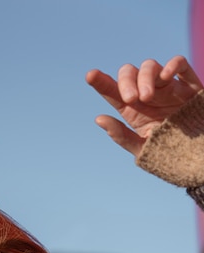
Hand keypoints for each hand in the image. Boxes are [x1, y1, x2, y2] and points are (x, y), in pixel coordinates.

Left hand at [86, 55, 202, 156]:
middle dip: (126, 81)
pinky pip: (180, 65)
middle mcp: (147, 95)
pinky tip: (166, 76)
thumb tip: (98, 118)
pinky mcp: (189, 86)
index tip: (90, 76)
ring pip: (150, 66)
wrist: (198, 157)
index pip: (112, 91)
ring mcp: (167, 88)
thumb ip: (121, 136)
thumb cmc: (168, 154)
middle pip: (129, 73)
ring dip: (145, 77)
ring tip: (148, 97)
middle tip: (131, 99)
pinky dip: (172, 65)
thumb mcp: (142, 149)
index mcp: (132, 110)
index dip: (100, 82)